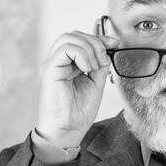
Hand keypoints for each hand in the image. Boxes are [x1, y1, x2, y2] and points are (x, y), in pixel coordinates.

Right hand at [35, 22, 116, 144]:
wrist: (68, 130)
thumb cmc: (78, 112)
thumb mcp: (95, 83)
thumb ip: (100, 65)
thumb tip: (108, 48)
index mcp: (68, 64)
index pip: (81, 40)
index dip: (99, 38)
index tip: (115, 43)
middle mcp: (58, 62)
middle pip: (74, 35)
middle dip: (95, 42)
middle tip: (103, 61)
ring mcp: (52, 64)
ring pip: (69, 37)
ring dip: (88, 48)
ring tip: (94, 67)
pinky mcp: (49, 69)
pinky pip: (65, 48)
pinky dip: (81, 54)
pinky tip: (87, 68)